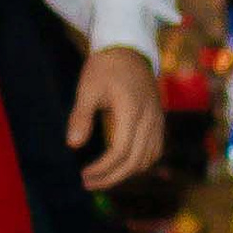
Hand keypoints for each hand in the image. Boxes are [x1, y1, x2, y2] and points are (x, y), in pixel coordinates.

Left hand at [68, 46, 164, 190]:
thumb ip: (81, 116)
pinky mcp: (159, 121)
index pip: (120, 152)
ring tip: (103, 178)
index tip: (84, 175)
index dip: (102, 169)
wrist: (129, 49)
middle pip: (135, 161)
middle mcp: (149, 119)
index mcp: (132, 111)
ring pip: (147, 159)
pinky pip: (154, 151)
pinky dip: (139, 163)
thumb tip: (73, 145)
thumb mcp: (88, 88)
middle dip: (112, 178)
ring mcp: (157, 121)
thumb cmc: (105, 67)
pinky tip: (122, 166)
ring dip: (125, 174)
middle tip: (89, 184)